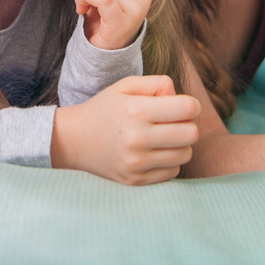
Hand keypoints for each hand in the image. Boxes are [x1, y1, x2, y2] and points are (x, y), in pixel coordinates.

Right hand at [51, 75, 199, 184]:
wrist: (73, 140)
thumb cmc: (105, 108)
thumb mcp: (126, 86)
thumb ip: (158, 84)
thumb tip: (182, 101)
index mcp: (136, 110)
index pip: (188, 108)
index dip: (191, 105)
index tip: (180, 106)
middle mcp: (137, 138)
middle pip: (192, 133)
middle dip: (187, 124)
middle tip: (172, 122)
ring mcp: (136, 163)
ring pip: (186, 154)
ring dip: (180, 144)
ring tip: (162, 138)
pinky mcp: (136, 180)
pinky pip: (173, 171)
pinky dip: (169, 161)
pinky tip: (153, 152)